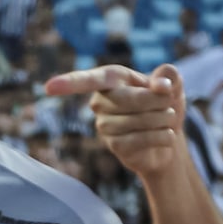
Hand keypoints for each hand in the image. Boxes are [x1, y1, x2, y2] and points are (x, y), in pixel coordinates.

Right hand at [44, 64, 184, 176]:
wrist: (169, 137)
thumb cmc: (166, 105)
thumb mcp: (173, 87)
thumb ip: (170, 77)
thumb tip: (161, 85)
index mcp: (111, 79)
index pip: (89, 79)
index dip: (69, 83)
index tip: (49, 88)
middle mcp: (101, 101)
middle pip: (125, 99)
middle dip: (156, 102)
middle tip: (171, 105)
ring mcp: (104, 126)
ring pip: (132, 122)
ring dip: (161, 120)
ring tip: (170, 121)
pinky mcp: (113, 146)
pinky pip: (136, 141)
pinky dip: (160, 137)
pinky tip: (168, 136)